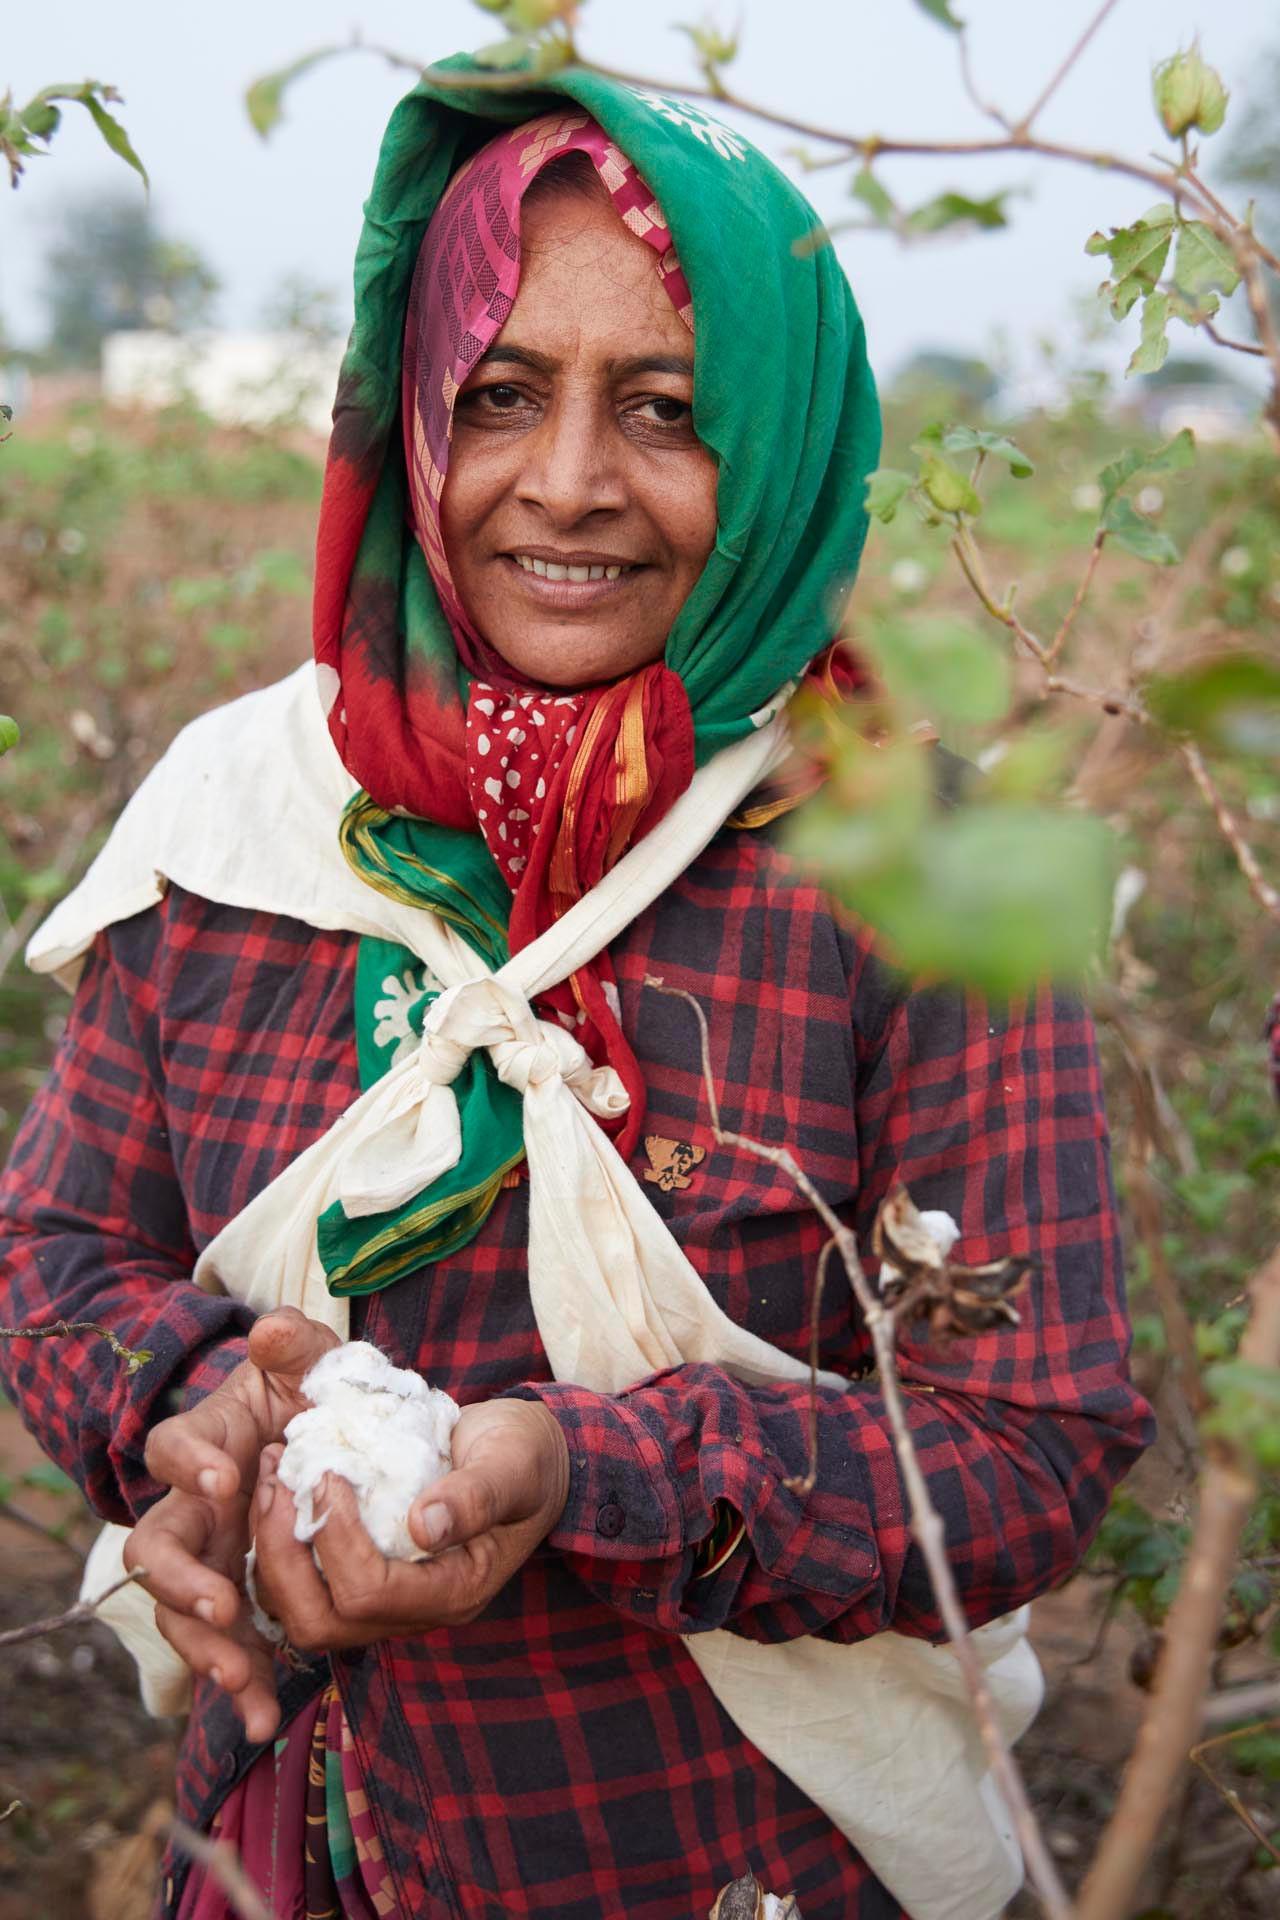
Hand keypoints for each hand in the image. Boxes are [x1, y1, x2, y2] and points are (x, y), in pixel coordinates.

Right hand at [123, 1306, 339, 1740]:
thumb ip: (296, 1343)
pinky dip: (240, 1680)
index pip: (171, 1449)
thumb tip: (272, 1328)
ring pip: (180, 1611)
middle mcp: (192, 1505)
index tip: (227, 1478)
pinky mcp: (234, 1594)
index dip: (188, 1465)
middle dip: (182, 1583)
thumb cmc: (308, 1393)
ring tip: (240, 1678)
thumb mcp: (312, 1361)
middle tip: (224, 1604)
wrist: (333, 1439)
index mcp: (203, 1442)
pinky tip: (260, 1717)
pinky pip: (225, 1644)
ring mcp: (209, 1555)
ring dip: (206, 1648)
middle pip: (157, 1549)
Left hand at [248, 1397, 569, 1657]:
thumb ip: (477, 1495)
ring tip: (270, 1483)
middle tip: (276, 1484)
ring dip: (273, 1553)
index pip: (370, 1593)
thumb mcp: (513, 1465)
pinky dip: (280, 1549)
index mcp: (455, 1591)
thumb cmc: (524, 1457)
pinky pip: (304, 1588)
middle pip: (322, 1622)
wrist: (525, 1459)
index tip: (329, 1474)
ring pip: (302, 1613)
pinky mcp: (365, 1582)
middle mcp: (415, 1613)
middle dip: (285, 1556)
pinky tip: (279, 1493)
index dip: (337, 1538)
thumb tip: (424, 1525)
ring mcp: (387, 1603)